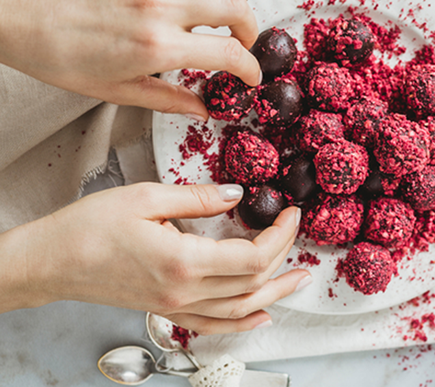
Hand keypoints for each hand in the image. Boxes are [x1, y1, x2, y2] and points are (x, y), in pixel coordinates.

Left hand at [0, 0, 260, 120]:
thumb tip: (203, 110)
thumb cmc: (63, 59)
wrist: (21, 17)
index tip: (250, 76)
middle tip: (241, 41)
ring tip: (218, 8)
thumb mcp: (119, 91)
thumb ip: (169, 100)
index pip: (228, 53)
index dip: (249, 68)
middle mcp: (159, 8)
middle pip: (234, 6)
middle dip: (249, 27)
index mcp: (158, 47)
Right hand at [0, 183, 309, 334]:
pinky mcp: (166, 310)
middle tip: (296, 232)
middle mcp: (185, 291)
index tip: (290, 214)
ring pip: (240, 309)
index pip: (252, 256)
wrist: (51, 261)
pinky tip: (262, 316)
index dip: (280, 235)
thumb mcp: (147, 197)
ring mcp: (176, 306)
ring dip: (275, 293)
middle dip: (283, 256)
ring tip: (299, 279)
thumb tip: (238, 194)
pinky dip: (243, 323)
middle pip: (253, 282)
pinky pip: (213, 325)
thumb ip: (199, 197)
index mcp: (184, 260)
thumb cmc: (90, 227)